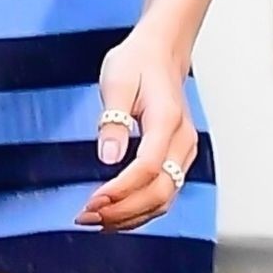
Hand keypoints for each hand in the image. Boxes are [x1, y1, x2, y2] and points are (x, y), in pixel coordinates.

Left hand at [74, 24, 196, 232]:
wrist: (161, 52)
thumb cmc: (138, 62)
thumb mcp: (117, 80)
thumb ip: (113, 119)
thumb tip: (108, 157)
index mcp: (166, 118)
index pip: (148, 167)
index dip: (121, 190)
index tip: (93, 201)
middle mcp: (182, 140)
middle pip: (160, 192)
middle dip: (123, 211)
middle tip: (88, 216)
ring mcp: (184, 151)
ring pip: (164, 199)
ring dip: (130, 217)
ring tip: (96, 220)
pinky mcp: (178, 158)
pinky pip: (163, 194)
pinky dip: (140, 210)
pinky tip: (115, 213)